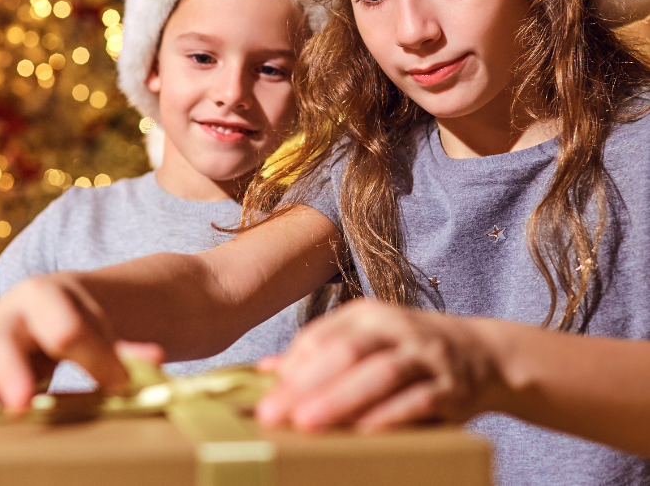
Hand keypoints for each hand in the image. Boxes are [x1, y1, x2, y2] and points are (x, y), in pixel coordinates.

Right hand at [0, 273, 130, 472]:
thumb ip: (122, 347)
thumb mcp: (97, 325)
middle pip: (4, 347)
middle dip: (11, 376)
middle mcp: (4, 321)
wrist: (43, 306)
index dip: (95, 359)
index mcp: (42, 298)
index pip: (68, 330)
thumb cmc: (75, 320)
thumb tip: (155, 359)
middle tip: (19, 404)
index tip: (119, 386)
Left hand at [255, 298, 503, 431]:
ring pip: (378, 374)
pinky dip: (389, 416)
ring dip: (340, 399)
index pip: (321, 335)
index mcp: (368, 315)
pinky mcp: (451, 387)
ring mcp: (425, 355)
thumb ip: (321, 353)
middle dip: (305, 384)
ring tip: (307, 423)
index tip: (262, 394)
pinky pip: (417, 401)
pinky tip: (363, 433)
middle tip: (272, 413)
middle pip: (344, 353)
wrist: (486, 354)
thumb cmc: (411, 352)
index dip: (291, 365)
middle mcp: (395, 328)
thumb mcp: (367, 342)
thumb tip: (266, 368)